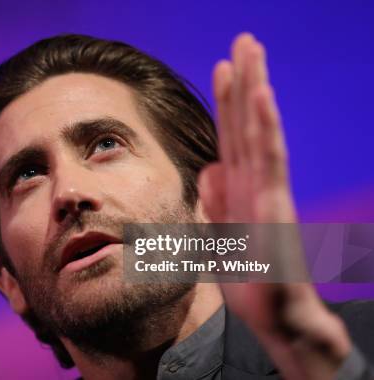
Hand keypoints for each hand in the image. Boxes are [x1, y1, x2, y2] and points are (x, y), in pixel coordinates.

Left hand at [199, 33, 351, 378]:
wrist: (275, 315)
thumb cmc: (252, 276)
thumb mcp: (222, 231)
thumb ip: (218, 198)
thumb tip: (210, 168)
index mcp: (240, 188)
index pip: (232, 135)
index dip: (228, 101)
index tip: (223, 66)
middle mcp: (255, 182)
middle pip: (246, 123)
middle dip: (244, 81)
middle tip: (244, 39)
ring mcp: (267, 191)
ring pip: (259, 131)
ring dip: (255, 90)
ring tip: (252, 51)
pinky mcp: (275, 207)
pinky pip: (270, 160)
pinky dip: (266, 127)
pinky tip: (262, 96)